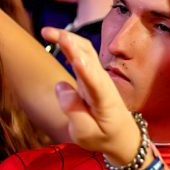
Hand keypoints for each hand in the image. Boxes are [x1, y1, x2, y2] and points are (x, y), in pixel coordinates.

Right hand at [41, 27, 140, 164]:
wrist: (123, 136)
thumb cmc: (104, 137)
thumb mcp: (86, 134)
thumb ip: (73, 111)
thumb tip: (62, 86)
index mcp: (104, 100)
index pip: (94, 82)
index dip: (85, 70)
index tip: (75, 58)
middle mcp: (102, 83)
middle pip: (88, 56)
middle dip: (69, 42)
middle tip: (46, 32)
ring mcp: (98, 77)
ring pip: (86, 51)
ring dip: (68, 38)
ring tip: (46, 31)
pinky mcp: (92, 76)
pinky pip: (82, 55)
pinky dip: (70, 44)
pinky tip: (57, 38)